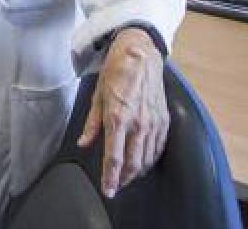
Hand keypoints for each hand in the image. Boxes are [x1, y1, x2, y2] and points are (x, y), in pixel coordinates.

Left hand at [78, 28, 168, 197]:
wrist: (141, 56)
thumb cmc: (115, 73)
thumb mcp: (96, 97)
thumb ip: (91, 125)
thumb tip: (83, 143)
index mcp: (117, 118)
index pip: (114, 157)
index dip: (111, 177)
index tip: (108, 190)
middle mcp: (138, 124)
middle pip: (133, 163)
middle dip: (124, 178)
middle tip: (117, 185)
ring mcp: (153, 123)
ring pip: (147, 158)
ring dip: (137, 171)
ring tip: (127, 176)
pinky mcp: (164, 120)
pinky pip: (158, 147)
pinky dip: (150, 158)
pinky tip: (143, 161)